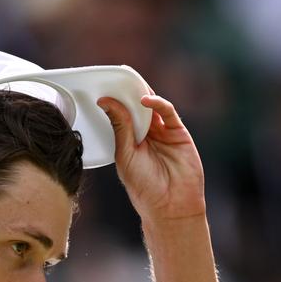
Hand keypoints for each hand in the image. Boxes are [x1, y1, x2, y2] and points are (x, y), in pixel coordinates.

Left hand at [98, 93, 205, 222]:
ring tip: (130, 83)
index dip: (114, 103)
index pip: (121, 117)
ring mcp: (163, 133)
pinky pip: (168, 112)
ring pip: (152, 107)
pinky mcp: (178, 133)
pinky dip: (158, 103)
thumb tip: (106, 102)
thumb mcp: (125, 155)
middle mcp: (146, 136)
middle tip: (117, 77)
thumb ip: (120, 128)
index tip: (102, 89)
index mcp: (129, 144)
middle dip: (128, 93)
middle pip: (137, 109)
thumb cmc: (144, 187)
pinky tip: (145, 100)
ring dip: (142, 95)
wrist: (170, 205)